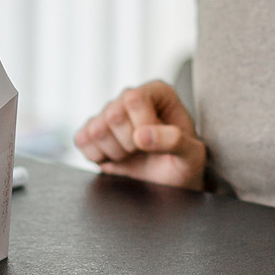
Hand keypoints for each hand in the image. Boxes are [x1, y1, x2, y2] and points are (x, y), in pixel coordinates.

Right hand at [74, 81, 206, 190]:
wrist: (170, 182)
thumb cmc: (183, 164)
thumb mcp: (192, 156)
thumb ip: (175, 142)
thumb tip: (141, 136)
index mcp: (157, 92)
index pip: (134, 99)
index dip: (142, 126)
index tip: (155, 141)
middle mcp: (130, 97)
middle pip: (113, 115)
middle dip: (129, 143)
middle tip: (144, 151)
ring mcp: (108, 112)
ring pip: (96, 130)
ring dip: (116, 152)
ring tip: (132, 154)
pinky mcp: (91, 130)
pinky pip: (82, 140)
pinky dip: (98, 157)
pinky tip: (117, 157)